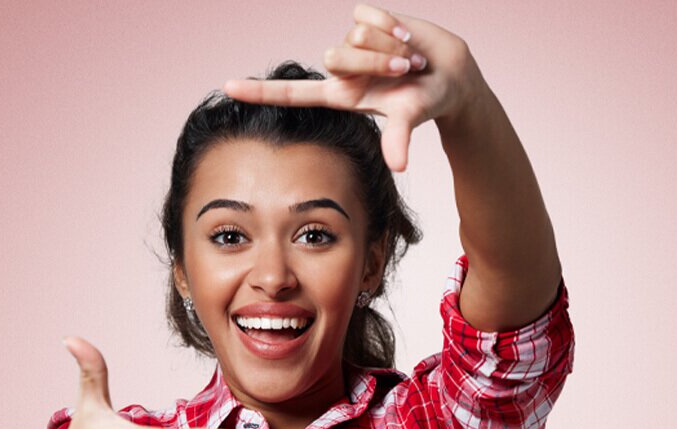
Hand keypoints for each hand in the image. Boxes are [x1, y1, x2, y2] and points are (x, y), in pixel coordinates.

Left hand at [221, 3, 490, 172]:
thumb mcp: (411, 117)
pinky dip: (394, 26)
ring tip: (408, 57)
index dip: (259, 91)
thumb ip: (400, 137)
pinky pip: (370, 15)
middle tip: (402, 70)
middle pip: (334, 55)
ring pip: (356, 35)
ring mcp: (351, 42)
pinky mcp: (366, 18)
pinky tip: (406, 36)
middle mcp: (341, 67)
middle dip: (374, 62)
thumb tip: (399, 165)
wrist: (449, 72)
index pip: (291, 93)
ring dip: (389, 46)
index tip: (226, 87)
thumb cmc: (425, 100)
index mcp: (340, 94)